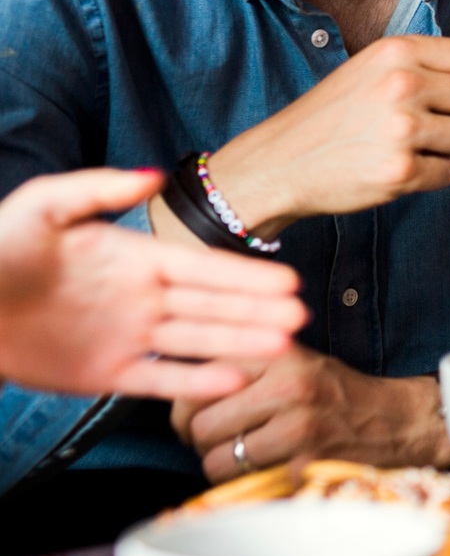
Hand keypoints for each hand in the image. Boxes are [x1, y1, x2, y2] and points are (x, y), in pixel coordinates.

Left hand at [0, 169, 304, 398]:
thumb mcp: (41, 207)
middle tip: (301, 314)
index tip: (287, 279)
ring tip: (284, 345)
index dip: (244, 275)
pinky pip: (160, 380)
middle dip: (256, 310)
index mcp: (134, 257)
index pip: (201, 268)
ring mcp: (127, 337)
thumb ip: (97, 187)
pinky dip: (195, 381)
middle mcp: (141, 297)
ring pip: (196, 341)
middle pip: (211, 305)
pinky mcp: (105, 374)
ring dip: (240, 343)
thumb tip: (153, 174)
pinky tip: (233, 378)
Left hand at [171, 345, 449, 482]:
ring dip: (222, 466)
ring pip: (215, 459)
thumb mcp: (297, 361)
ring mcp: (298, 428)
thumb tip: (179, 387)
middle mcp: (289, 386)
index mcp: (282, 355)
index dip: (188, 405)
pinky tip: (270, 469)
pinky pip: (243, 483)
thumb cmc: (337, 394)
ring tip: (246, 457)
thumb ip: (244, 367)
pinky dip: (247, 483)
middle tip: (224, 441)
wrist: (398, 422)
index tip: (199, 415)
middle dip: (201, 440)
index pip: (199, 380)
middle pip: (198, 424)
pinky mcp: (304, 465)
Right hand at [198, 30, 449, 234]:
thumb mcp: (378, 68)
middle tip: (421, 124)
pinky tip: (397, 167)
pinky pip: (449, 173)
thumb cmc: (333, 113)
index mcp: (396, 51)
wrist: (279, 163)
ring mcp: (401, 130)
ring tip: (409, 146)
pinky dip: (430, 176)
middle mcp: (402, 85)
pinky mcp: (400, 172)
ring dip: (447, 148)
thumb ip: (438, 54)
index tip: (437, 93)